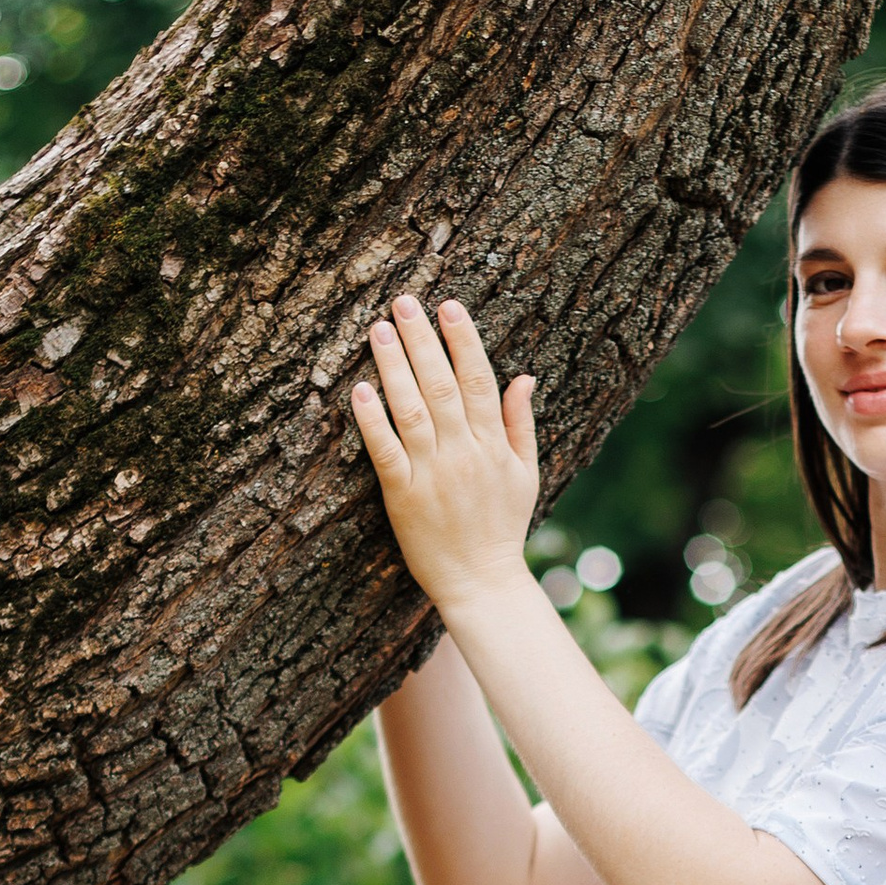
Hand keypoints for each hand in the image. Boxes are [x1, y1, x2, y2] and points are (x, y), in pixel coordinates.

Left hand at [350, 292, 539, 621]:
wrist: (482, 582)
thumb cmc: (502, 527)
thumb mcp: (525, 473)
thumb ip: (520, 423)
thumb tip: (524, 376)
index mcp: (493, 445)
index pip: (479, 381)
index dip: (463, 341)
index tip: (448, 307)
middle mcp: (463, 453)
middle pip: (441, 385)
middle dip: (422, 340)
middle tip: (404, 302)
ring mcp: (431, 473)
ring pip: (411, 409)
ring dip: (394, 366)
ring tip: (378, 329)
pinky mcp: (402, 495)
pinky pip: (385, 450)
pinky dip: (372, 420)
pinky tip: (360, 389)